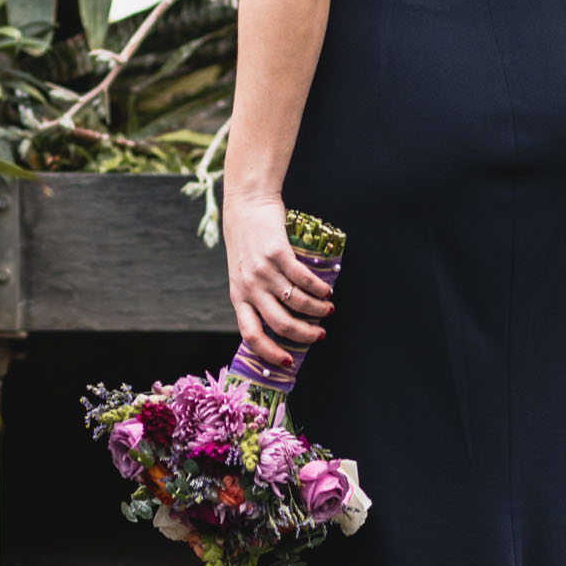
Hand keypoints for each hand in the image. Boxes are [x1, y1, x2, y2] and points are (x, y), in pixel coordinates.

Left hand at [224, 193, 333, 372]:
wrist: (247, 204)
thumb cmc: (246, 240)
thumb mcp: (242, 273)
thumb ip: (255, 294)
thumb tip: (280, 321)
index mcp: (239, 296)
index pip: (251, 334)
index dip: (270, 352)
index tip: (288, 361)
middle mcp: (250, 287)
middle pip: (280, 324)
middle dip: (304, 335)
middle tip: (319, 334)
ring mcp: (264, 270)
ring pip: (297, 303)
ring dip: (317, 310)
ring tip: (327, 308)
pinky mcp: (279, 254)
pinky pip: (304, 280)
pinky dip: (319, 289)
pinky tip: (326, 291)